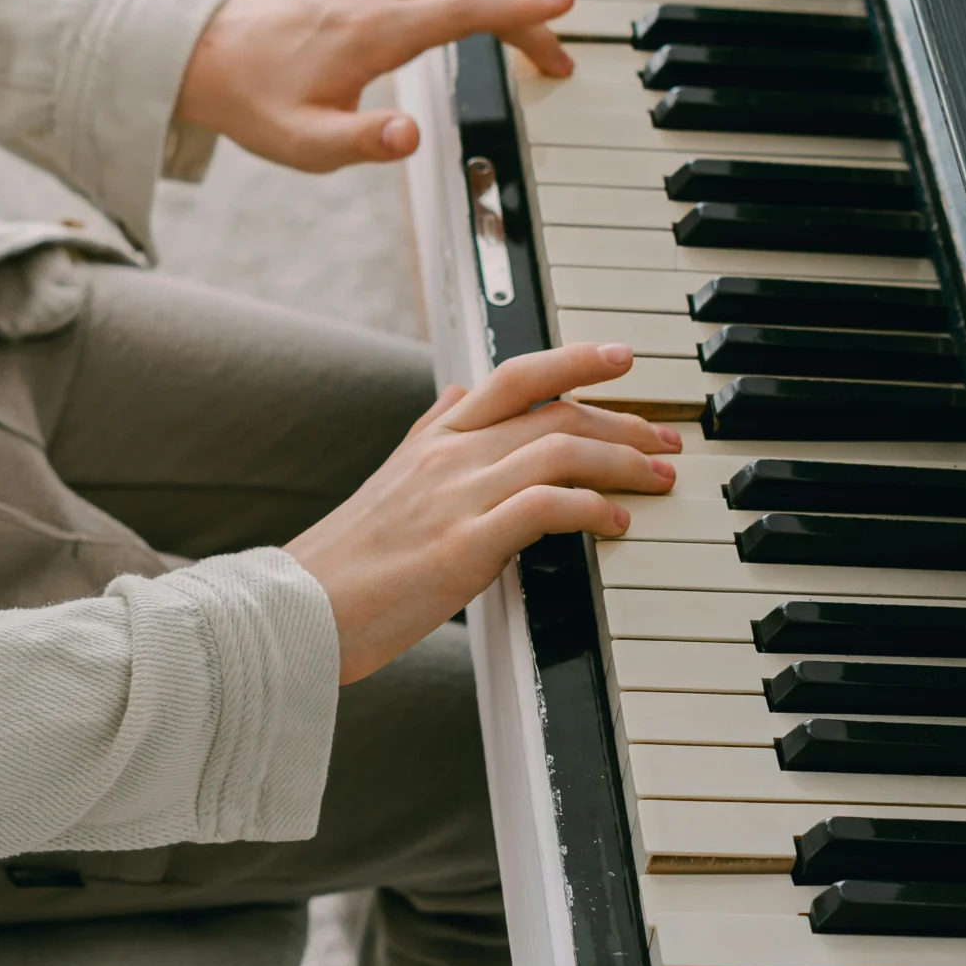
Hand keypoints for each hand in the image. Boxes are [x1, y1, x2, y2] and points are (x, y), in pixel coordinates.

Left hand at [174, 0, 576, 171]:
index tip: (565, 12)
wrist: (208, 60)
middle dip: (528, 7)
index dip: (521, 11)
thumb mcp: (307, 144)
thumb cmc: (259, 103)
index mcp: (377, 29)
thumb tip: (408, 137)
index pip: (467, 10)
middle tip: (557, 49)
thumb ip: (363, 141)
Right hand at [287, 344, 680, 683]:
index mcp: (434, 438)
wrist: (301, 608)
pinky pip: (546, 506)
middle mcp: (449, 456)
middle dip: (623, 422)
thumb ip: (433, 435)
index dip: (574, 359)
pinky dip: (592, 508)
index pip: (514, 377)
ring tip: (657, 479)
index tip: (622, 357)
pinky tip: (615, 522)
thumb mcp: (390, 478)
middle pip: (555, 414)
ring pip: (560, 451)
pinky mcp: (465, 544)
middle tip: (664, 441)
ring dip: (622, 462)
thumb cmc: (347, 559)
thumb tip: (463, 396)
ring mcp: (457, 496)